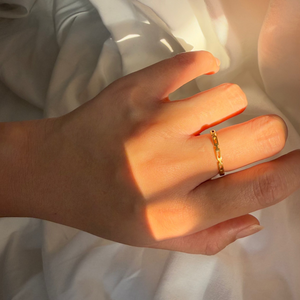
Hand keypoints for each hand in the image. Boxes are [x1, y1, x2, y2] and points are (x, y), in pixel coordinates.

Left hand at [23, 51, 299, 253]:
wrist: (55, 172)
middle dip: (266, 135)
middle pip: (259, 135)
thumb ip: (210, 235)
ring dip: (227, 108)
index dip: (292, 171)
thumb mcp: (156, 238)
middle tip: (243, 138)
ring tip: (204, 117)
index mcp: (177, 213)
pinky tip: (192, 83)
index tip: (299, 160)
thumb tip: (255, 216)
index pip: (258, 189)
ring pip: (229, 96)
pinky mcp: (133, 91)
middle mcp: (170, 169)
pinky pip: (190, 63)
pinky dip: (201, 69)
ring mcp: (151, 124)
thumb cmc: (106, 208)